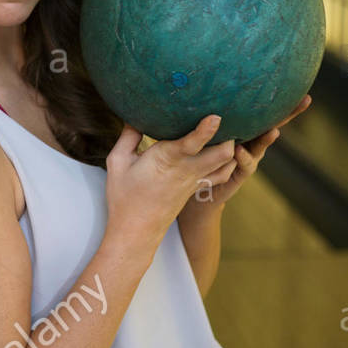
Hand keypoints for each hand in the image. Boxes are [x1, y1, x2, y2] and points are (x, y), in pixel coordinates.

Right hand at [103, 114, 238, 253]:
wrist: (136, 231)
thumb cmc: (124, 196)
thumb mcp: (117, 162)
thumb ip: (128, 136)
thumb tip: (135, 116)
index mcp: (166, 160)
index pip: (191, 144)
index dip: (206, 130)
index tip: (216, 116)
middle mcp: (186, 170)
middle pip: (222, 153)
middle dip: (228, 135)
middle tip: (226, 116)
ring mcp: (195, 181)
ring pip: (226, 163)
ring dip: (231, 148)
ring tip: (227, 131)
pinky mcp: (197, 188)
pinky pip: (221, 174)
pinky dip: (227, 162)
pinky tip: (223, 152)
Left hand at [184, 94, 312, 211]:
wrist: (203, 185)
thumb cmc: (205, 152)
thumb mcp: (210, 131)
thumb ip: (212, 115)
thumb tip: (205, 87)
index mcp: (247, 128)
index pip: (267, 112)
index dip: (284, 101)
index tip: (302, 88)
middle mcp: (253, 141)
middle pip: (274, 125)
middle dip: (290, 114)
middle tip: (304, 101)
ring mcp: (250, 157)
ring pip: (261, 145)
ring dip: (267, 138)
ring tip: (274, 131)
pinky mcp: (241, 173)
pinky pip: (245, 164)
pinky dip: (243, 157)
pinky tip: (238, 150)